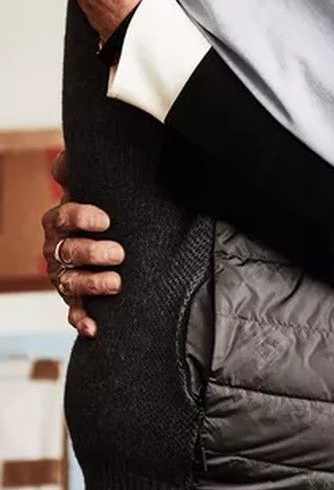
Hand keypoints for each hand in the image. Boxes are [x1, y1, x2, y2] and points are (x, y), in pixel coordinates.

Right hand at [42, 155, 123, 336]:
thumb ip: (79, 170)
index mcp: (60, 221)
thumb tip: (64, 161)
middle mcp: (58, 249)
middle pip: (66, 251)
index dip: (81, 217)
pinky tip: (94, 328)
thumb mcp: (99, 186)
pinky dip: (82, 320)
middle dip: (92, 252)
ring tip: (117, 282)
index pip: (62, 217)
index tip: (105, 219)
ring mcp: (65, 275)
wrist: (119, 235)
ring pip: (69, 282)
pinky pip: (74, 311)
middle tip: (119, 252)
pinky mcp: (77, 298)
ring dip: (91, 283)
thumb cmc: (108, 209)